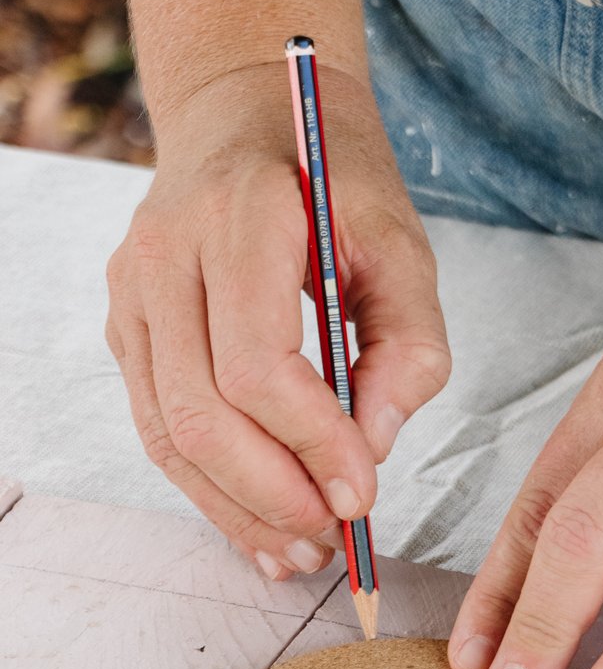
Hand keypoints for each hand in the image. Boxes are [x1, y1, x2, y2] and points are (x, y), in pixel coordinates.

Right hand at [105, 63, 449, 579]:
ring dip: (238, 509)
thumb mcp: (401, 241)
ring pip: (167, 435)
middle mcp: (164, 254)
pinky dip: (211, 491)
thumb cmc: (333, 179)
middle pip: (200, 413)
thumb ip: (409, 342)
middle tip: (335, 537)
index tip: (363, 494)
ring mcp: (131, 294)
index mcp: (238, 217)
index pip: (256, 365)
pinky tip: (261, 527)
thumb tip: (377, 446)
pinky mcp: (127, 329)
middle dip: (272, 493)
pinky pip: (158, 429)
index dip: (311, 444)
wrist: (246, 114)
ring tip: (302, 553)